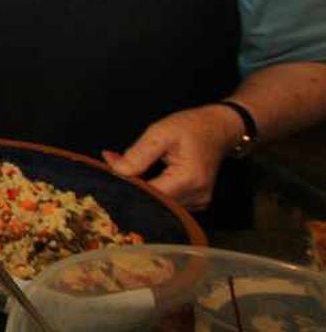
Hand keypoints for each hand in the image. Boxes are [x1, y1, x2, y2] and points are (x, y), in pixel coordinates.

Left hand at [102, 104, 242, 210]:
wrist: (218, 128)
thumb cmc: (191, 127)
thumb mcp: (160, 133)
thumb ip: (137, 154)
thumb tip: (115, 168)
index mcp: (188, 179)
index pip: (149, 194)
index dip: (128, 184)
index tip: (113, 171)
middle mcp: (196, 196)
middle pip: (155, 202)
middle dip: (134, 187)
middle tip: (119, 168)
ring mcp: (199, 202)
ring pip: (160, 204)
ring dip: (144, 189)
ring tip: (133, 169)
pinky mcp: (196, 202)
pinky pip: (169, 202)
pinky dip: (155, 191)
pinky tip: (147, 176)